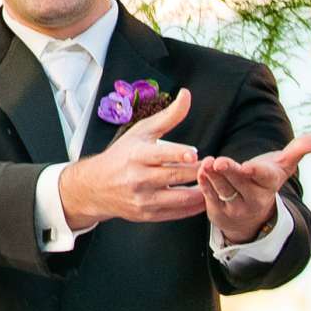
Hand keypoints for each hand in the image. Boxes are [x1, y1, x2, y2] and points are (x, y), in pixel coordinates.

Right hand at [57, 87, 204, 227]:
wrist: (95, 186)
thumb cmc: (121, 155)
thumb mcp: (141, 132)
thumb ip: (168, 116)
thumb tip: (186, 95)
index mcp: (137, 155)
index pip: (161, 154)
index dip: (180, 154)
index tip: (195, 154)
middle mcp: (138, 178)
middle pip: (176, 176)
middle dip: (199, 171)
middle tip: (215, 165)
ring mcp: (143, 199)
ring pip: (180, 198)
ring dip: (201, 191)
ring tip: (213, 182)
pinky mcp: (146, 215)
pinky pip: (177, 213)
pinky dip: (193, 207)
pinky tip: (203, 197)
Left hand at [197, 134, 310, 243]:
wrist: (251, 213)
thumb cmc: (266, 179)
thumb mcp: (284, 165)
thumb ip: (300, 149)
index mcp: (269, 184)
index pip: (265, 178)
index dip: (257, 172)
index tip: (249, 167)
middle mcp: (254, 198)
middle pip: (240, 183)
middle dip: (230, 172)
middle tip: (220, 161)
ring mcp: (235, 206)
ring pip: (223, 190)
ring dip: (213, 176)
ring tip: (208, 163)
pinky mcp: (218, 211)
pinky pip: (209, 196)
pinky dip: (204, 183)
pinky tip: (201, 170)